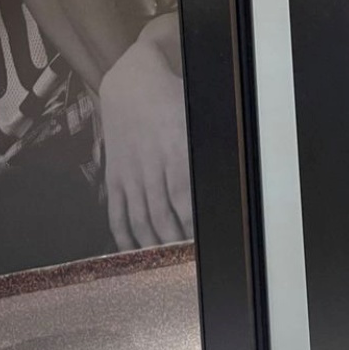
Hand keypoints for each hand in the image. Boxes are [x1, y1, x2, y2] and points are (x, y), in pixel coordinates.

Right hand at [98, 12, 192, 249]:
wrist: (129, 82)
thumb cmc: (171, 99)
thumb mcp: (196, 117)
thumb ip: (208, 149)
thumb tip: (234, 175)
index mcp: (176, 149)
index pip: (186, 201)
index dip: (193, 229)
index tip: (204, 249)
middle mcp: (151, 164)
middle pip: (163, 217)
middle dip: (176, 246)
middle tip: (189, 267)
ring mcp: (130, 171)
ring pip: (141, 219)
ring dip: (154, 246)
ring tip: (167, 266)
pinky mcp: (115, 174)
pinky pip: (117, 211)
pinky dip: (124, 236)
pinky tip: (135, 253)